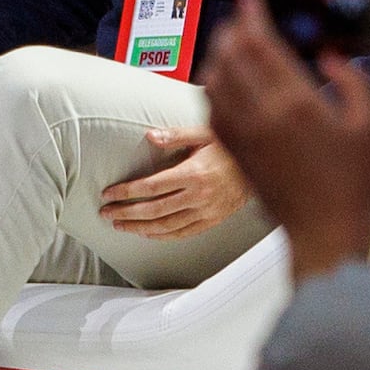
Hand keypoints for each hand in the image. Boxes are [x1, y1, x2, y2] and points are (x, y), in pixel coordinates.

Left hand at [96, 134, 253, 241]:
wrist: (263, 166)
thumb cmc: (230, 148)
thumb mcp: (204, 134)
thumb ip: (176, 135)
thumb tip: (150, 136)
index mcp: (194, 174)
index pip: (151, 187)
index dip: (126, 191)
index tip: (108, 194)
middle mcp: (199, 196)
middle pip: (154, 210)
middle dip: (126, 212)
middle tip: (106, 213)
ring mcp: (207, 211)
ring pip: (167, 225)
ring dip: (139, 227)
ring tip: (120, 225)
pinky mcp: (213, 220)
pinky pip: (184, 233)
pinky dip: (163, 235)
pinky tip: (146, 233)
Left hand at [203, 0, 369, 278]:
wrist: (327, 231)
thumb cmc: (356, 182)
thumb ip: (352, 84)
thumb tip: (328, 57)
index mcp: (298, 103)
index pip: (263, 45)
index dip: (253, 17)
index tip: (251, 0)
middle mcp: (263, 114)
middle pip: (232, 56)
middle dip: (232, 30)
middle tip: (241, 18)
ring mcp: (243, 134)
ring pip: (214, 80)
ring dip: (217, 54)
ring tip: (229, 43)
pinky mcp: (233, 152)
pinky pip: (211, 108)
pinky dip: (211, 85)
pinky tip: (221, 80)